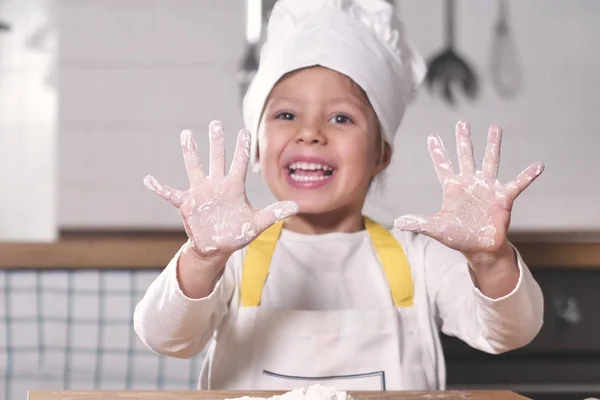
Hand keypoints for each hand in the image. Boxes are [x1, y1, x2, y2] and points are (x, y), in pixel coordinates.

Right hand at [143, 120, 298, 256]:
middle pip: (217, 158)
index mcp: (233, 187)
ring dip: (190, 153)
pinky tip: (148, 179)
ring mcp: (200, 193)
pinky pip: (171, 194)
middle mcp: (216, 185)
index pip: (239, 163)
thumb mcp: (258, 223)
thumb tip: (297, 206)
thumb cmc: (237, 233)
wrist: (217, 247)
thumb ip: (275, 213)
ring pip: (195, 168)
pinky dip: (160, 188)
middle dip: (216, 141)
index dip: (242, 148)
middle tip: (216, 123)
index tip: (244, 131)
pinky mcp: (187, 204)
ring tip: (186, 134)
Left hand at [394, 120, 543, 255]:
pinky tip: (538, 165)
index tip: (432, 136)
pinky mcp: (503, 198)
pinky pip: (518, 184)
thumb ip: (418, 223)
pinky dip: (528, 176)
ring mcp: (487, 188)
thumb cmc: (458, 237)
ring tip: (496, 128)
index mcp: (453, 189)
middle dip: (463, 140)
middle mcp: (470, 184)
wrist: (480, 248)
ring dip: (493, 146)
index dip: (438, 152)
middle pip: (466, 157)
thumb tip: (397, 223)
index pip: (443, 166)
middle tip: (461, 122)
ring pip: (490, 162)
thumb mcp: (436, 228)